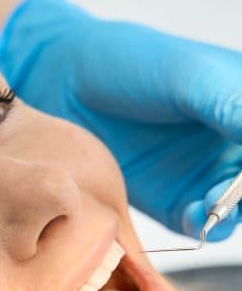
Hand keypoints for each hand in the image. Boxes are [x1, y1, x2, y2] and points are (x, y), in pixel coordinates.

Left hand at [0, 0, 241, 238]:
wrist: (65, 84)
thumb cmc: (128, 64)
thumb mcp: (187, 76)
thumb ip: (229, 103)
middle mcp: (232, 143)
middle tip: (235, 192)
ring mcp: (205, 174)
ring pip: (237, 207)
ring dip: (235, 212)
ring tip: (215, 203)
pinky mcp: (173, 201)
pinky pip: (201, 224)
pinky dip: (206, 225)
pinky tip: (195, 215)